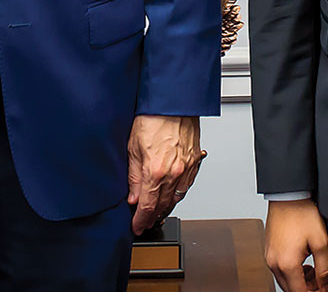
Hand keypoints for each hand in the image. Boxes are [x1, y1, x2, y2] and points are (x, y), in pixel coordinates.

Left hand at [127, 114, 202, 235]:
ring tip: (157, 211)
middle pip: (163, 206)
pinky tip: (172, 194)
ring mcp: (186, 168)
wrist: (173, 101)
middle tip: (145, 221)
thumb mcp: (133, 148)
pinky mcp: (194, 161)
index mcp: (155, 171)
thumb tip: (133, 197)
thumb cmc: (152, 117)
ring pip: (177, 198)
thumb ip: (133, 177)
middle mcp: (173, 173)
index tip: (137, 226)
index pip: (147, 207)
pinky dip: (179, 193)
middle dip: (153, 216)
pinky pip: (187, 185)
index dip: (141, 220)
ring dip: (166, 207)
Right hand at [263, 199, 327, 291]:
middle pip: (291, 290)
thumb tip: (327, 286)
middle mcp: (273, 262)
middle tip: (322, 281)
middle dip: (308, 289)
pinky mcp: (268, 249)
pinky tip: (303, 262)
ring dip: (299, 282)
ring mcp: (269, 255)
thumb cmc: (302, 212)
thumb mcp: (321, 242)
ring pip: (285, 280)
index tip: (325, 289)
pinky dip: (291, 272)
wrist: (288, 194)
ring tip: (314, 270)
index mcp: (286, 263)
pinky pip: (279, 269)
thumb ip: (325, 269)